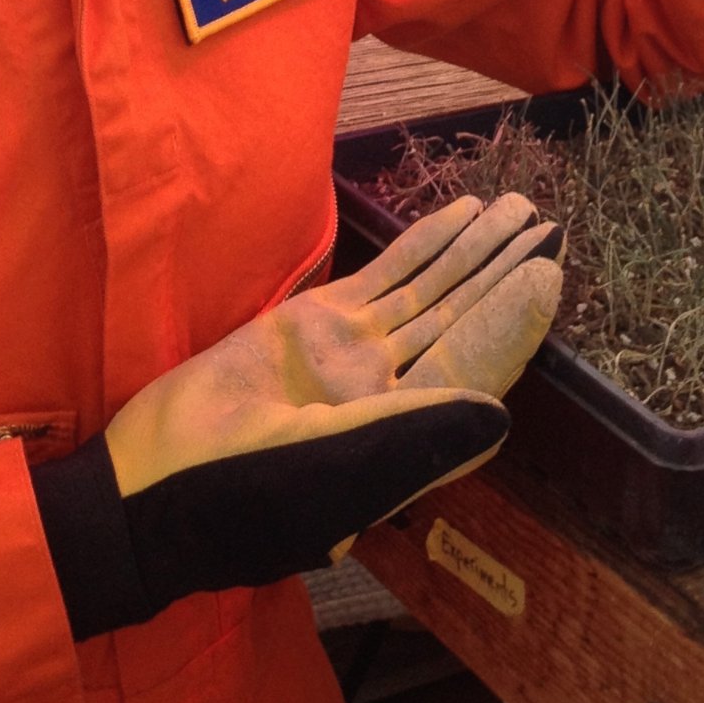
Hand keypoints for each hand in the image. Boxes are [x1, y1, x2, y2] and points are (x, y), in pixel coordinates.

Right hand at [49, 194, 561, 626]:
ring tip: (518, 209)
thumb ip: (416, 437)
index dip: (512, 324)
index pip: (474, 369)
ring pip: (430, 291)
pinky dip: (424, 243)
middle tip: (549, 226)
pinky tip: (459, 214)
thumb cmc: (242, 493)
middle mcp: (391, 393)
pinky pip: (385, 275)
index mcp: (406, 439)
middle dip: (505, 275)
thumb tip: (500, 415)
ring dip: (474, 250)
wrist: (154, 482)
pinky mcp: (313, 323)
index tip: (548, 276)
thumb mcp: (335, 469)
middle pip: (462, 321)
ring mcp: (353, 355)